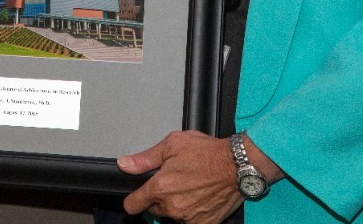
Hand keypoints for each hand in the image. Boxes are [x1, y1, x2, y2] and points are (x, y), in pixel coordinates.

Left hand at [118, 130, 239, 223]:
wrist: (237, 165)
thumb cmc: (207, 152)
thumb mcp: (172, 145)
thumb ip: (145, 159)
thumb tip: (125, 164)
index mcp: (160, 188)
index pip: (133, 205)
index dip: (133, 199)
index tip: (137, 197)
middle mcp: (172, 207)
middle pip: (154, 209)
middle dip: (160, 198)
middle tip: (174, 182)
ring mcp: (188, 218)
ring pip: (173, 215)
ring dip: (176, 205)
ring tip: (190, 187)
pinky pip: (190, 221)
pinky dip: (192, 213)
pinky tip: (199, 198)